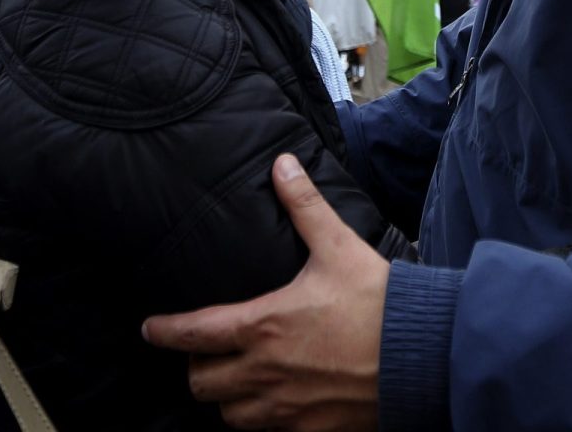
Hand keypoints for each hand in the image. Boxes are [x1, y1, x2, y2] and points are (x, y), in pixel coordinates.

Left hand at [143, 155, 387, 430]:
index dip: (164, 331)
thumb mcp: (338, 246)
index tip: (150, 328)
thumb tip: (282, 166)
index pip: (193, 334)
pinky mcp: (311, 430)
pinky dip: (264, 421)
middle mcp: (265, 373)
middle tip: (203, 354)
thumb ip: (304, 207)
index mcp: (263, 327)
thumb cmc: (377, 300)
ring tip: (236, 382)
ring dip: (228, 400)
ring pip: (231, 417)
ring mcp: (286, 408)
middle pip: (202, 384)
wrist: (422, 353)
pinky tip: (274, 405)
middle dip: (197, 368)